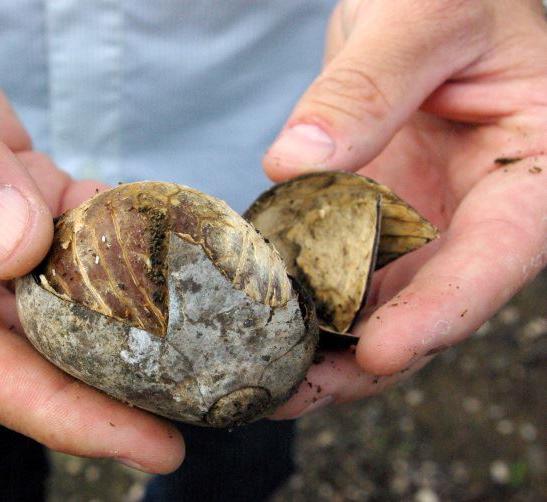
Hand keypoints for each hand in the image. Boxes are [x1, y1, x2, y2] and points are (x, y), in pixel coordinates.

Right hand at [0, 0, 182, 471]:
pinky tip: (165, 244)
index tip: (144, 442)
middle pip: (21, 349)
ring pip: (52, 296)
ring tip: (208, 345)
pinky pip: (68, 229)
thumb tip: (9, 249)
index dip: (55, 411)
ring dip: (125, 321)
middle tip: (202, 409)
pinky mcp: (0, 191)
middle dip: (109, 389)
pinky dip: (116, 238)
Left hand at [263, 0, 546, 417]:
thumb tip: (293, 165)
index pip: (495, 259)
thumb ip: (366, 88)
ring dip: (317, 346)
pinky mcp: (369, 221)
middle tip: (288, 394)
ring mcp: (419, 224)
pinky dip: (295, 299)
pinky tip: (246, 322)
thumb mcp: (423, 15)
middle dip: (360, 360)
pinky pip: (334, 270)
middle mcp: (475, 215)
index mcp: (530, 174)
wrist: (422, 0)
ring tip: (252, 379)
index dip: (442, 313)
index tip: (383, 354)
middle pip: (426, 305)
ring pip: (375, 302)